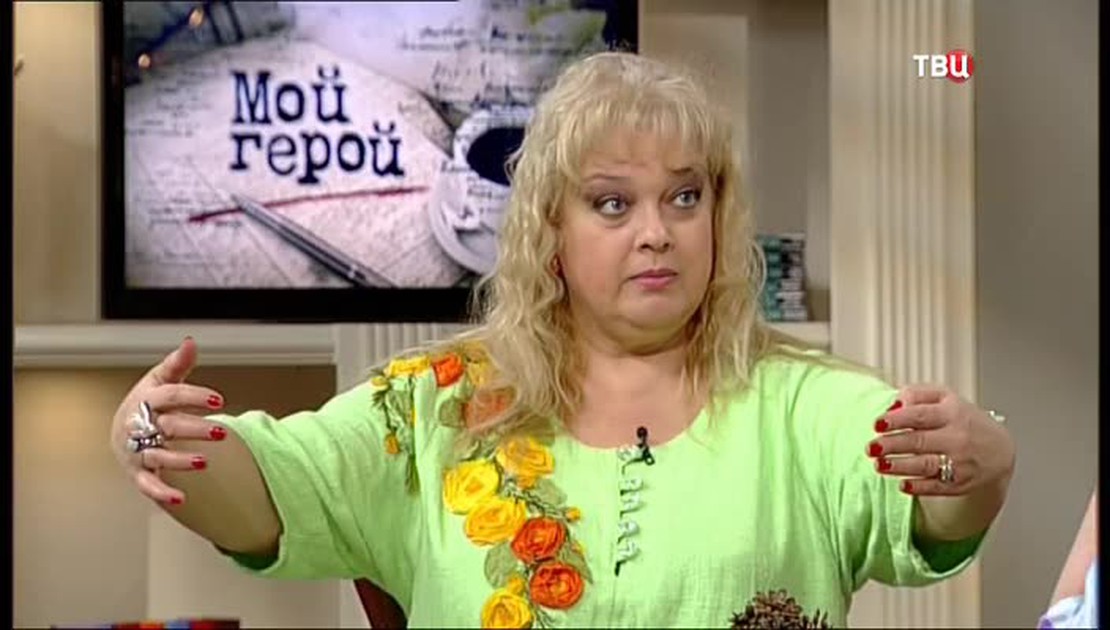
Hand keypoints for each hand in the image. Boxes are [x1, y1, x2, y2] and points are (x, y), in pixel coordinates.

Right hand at [109, 337, 227, 504]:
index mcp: (146, 400)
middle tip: (221, 430)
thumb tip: (191, 342)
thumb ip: (178, 364)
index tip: (219, 398)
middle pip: (168, 426)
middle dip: (194, 428)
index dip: (194, 396)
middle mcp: (139, 426)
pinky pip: (148, 484)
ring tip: (204, 461)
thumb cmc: (147, 404)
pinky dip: (163, 492)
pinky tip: (181, 498)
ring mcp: (138, 450)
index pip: (170, 395)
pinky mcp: (138, 472)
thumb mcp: (160, 380)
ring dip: (180, 460)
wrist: (122, 432)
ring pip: (158, 455)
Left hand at [867, 385, 1015, 495]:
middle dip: (891, 445)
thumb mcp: (945, 397)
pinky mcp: (960, 483)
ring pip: (925, 465)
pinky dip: (919, 487)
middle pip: (919, 441)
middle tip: (870, 448)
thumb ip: (917, 394)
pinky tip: (903, 484)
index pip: (920, 415)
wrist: (999, 449)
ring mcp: (960, 462)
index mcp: (951, 413)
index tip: (877, 424)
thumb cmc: (964, 420)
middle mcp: (957, 437)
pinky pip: (937, 487)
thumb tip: (893, 404)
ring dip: (900, 466)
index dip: (897, 420)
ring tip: (879, 465)